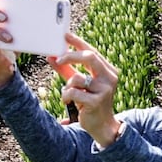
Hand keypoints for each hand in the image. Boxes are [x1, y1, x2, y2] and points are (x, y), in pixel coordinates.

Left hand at [53, 32, 122, 146]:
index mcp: (108, 70)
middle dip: (70, 56)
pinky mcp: (96, 102)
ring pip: (77, 77)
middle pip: (89, 57)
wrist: (102, 126)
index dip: (78, 42)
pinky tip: (69, 101)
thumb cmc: (90, 102)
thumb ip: (67, 70)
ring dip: (67, 85)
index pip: (92, 51)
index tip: (65, 35)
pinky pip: (74, 92)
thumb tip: (51, 57)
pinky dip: (66, 96)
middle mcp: (109, 78)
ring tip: (68, 94)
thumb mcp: (79, 84)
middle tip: (57, 59)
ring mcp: (105, 90)